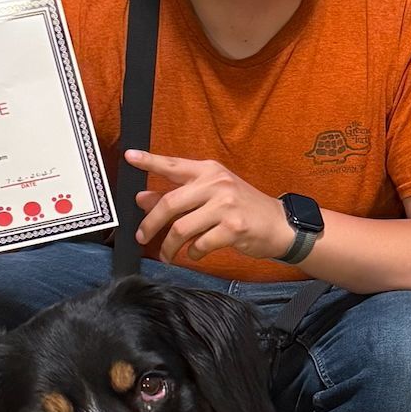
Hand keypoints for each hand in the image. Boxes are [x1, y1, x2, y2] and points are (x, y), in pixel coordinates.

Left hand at [130, 150, 291, 265]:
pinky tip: (194, 253)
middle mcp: (217, 184)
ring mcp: (226, 206)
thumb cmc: (243, 209)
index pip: (173, 165)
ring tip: (166, 254)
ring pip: (181, 228)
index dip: (149, 162)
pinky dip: (192, 253)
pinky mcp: (233, 228)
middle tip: (141, 236)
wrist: (280, 224)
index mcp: (210, 171)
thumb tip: (143, 199)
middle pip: (170, 203)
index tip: (130, 157)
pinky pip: (200, 244)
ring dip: (169, 245)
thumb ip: (179, 196)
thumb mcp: (212, 196)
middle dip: (150, 223)